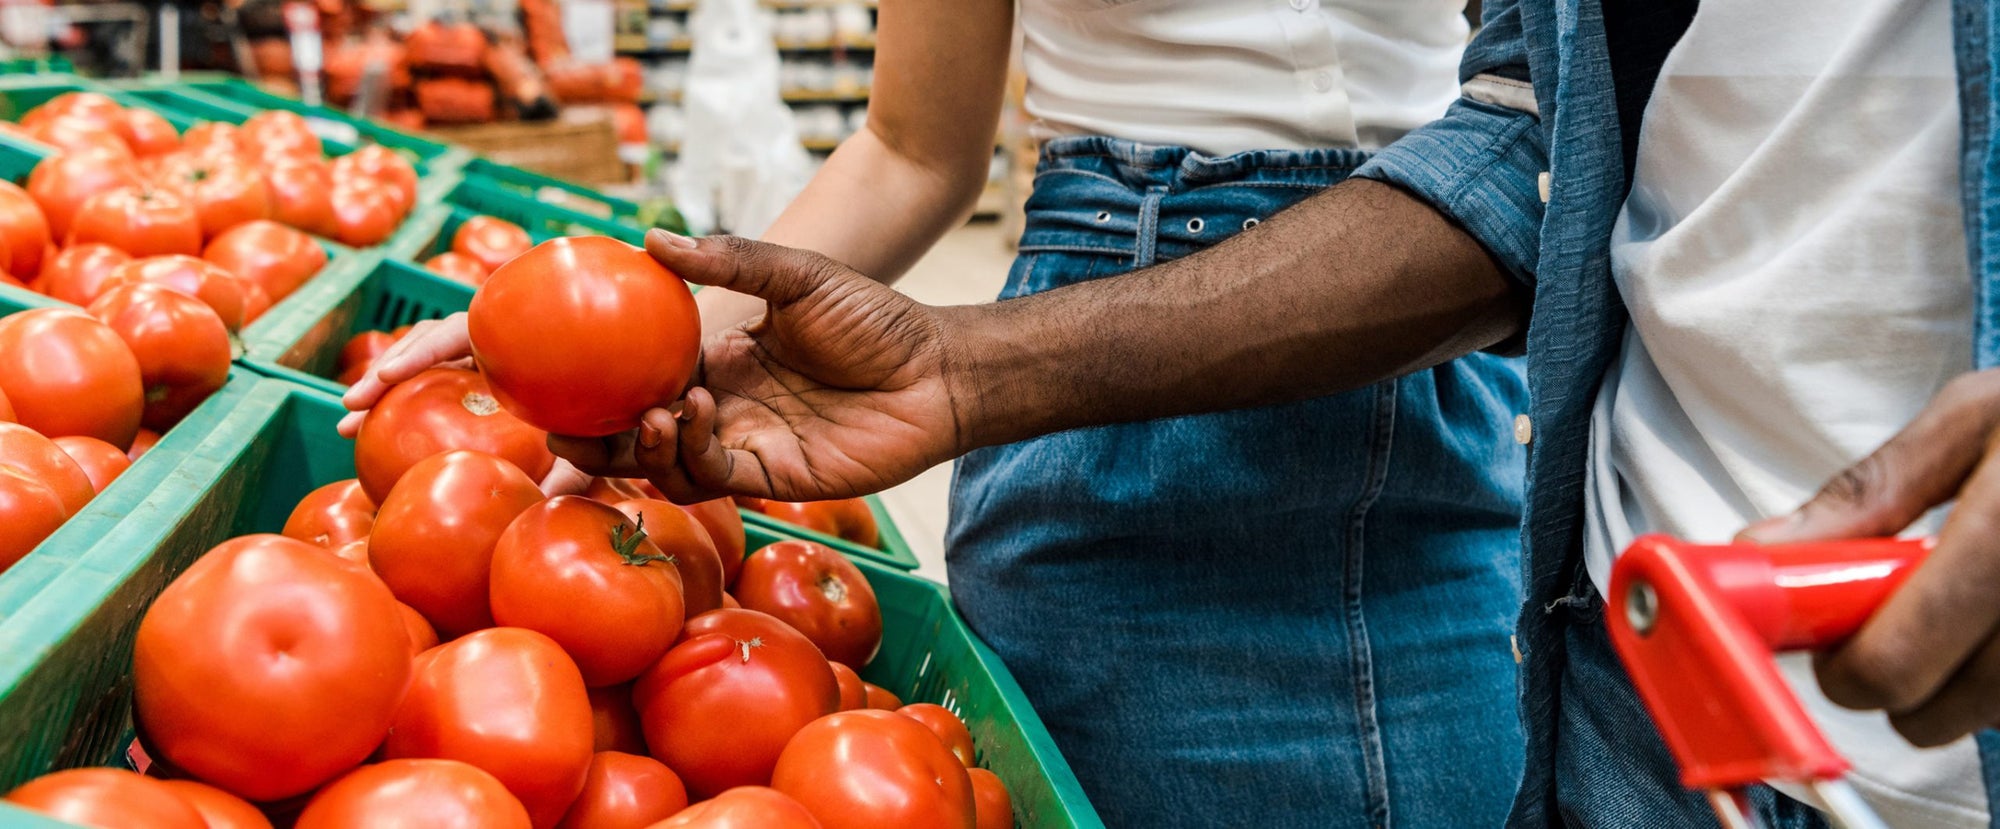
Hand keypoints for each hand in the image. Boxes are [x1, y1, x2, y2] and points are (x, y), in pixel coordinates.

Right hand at [335, 313, 589, 496]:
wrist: (620, 406)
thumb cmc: (608, 417)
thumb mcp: (591, 446)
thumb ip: (573, 470)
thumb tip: (542, 504)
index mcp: (516, 342)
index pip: (459, 330)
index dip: (421, 351)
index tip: (388, 377)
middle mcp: (495, 345)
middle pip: (427, 342)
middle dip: (384, 373)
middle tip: (349, 408)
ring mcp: (479, 359)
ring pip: (420, 362)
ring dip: (382, 390)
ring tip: (347, 426)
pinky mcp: (469, 379)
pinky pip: (430, 385)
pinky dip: (401, 404)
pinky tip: (375, 435)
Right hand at [550, 230, 968, 502]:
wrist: (936, 368)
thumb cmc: (874, 317)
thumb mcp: (797, 274)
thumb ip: (729, 258)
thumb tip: (651, 239)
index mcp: (720, 358)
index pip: (641, 376)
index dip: (598, 383)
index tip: (555, 374)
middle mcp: (723, 405)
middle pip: (639, 432)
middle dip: (596, 438)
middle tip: (560, 429)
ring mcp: (745, 443)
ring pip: (667, 463)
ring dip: (642, 445)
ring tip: (645, 414)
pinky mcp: (773, 477)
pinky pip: (710, 477)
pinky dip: (688, 452)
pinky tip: (688, 414)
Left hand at [1739, 368, 1999, 745]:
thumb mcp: (1976, 421)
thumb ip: (1871, 493)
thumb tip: (1767, 549)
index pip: (1902, 654)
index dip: (1851, 667)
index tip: (1831, 648)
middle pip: (1946, 706)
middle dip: (1898, 685)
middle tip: (1887, 631)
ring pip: (1994, 712)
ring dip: (1960, 686)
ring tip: (1966, 610)